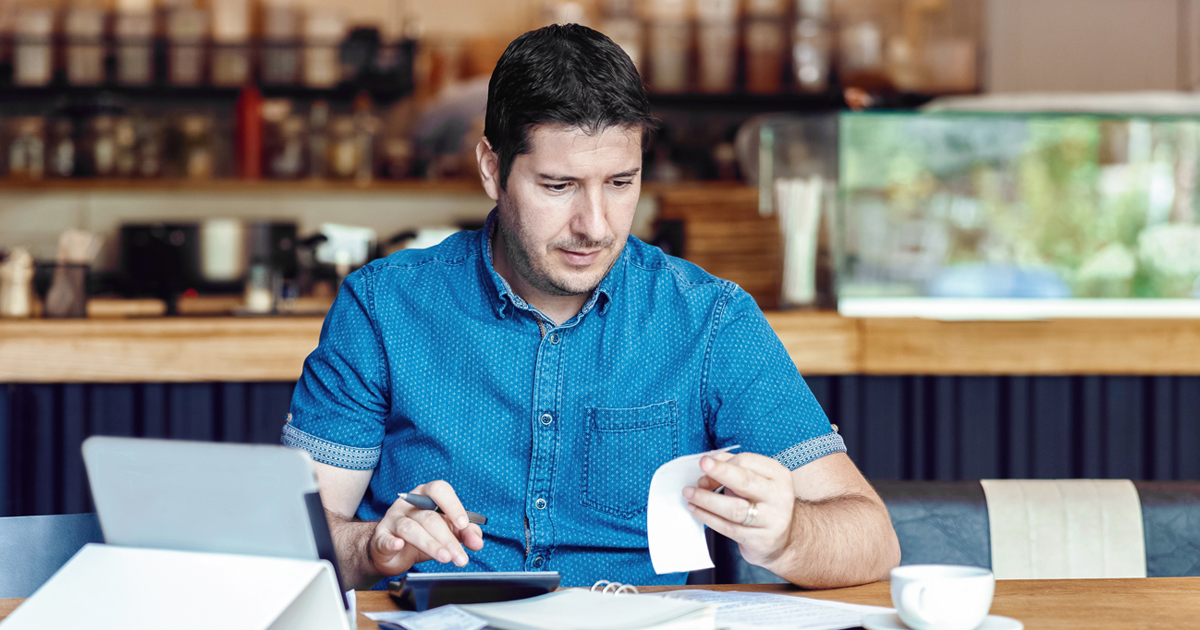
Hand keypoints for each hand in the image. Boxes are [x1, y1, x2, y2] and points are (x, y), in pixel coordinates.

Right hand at [367, 480, 484, 575]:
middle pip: (429, 517)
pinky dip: (392, 543)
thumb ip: (465, 533)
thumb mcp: (447, 531)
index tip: (463, 524)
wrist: (393, 551)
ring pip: (412, 529)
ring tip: (446, 558)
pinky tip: (399, 546)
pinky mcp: (381, 537)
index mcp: (426, 495)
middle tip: (460, 557)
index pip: (439, 490)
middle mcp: (408, 503)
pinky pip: (386, 539)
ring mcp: (393, 519)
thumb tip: (477, 542)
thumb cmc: (423, 535)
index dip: (453, 505)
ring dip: (431, 545)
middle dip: (448, 539)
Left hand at [682, 452, 795, 568]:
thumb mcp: (757, 481)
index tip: (704, 466)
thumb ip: (734, 468)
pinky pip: (729, 528)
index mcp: (778, 475)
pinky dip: (708, 518)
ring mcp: (772, 520)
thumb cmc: (763, 504)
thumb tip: (708, 462)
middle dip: (719, 472)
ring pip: (734, 508)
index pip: (747, 461)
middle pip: (745, 481)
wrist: (783, 540)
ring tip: (689, 494)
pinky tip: (696, 510)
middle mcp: (779, 496)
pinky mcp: (760, 540)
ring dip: (707, 499)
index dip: (723, 463)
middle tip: (701, 467)